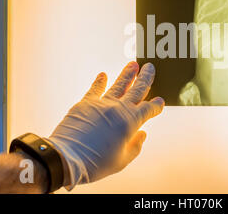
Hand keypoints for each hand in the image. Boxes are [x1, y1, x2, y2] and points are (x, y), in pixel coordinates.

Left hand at [47, 62, 164, 189]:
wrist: (67, 157)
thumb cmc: (95, 163)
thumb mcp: (122, 161)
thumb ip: (135, 146)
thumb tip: (142, 134)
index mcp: (131, 122)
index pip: (149, 109)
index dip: (156, 105)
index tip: (160, 101)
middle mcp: (119, 109)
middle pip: (137, 89)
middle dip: (145, 78)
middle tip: (151, 67)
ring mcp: (102, 104)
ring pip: (119, 85)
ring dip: (128, 74)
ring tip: (134, 64)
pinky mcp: (86, 104)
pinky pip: (95, 89)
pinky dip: (100, 82)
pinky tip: (103, 75)